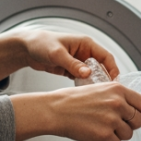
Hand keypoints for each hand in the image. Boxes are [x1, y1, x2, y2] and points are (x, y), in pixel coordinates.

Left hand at [0, 29, 120, 83]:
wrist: (26, 48)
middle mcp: (85, 52)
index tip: (114, 82)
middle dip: (105, 79)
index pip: (106, 56)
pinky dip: (85, 86)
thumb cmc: (41, 44)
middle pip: (102, 67)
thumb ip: (73, 64)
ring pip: (93, 75)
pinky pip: (83, 79)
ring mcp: (79, 62)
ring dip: (95, 84)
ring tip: (96, 96)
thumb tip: (88, 74)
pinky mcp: (72, 70)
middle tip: (106, 93)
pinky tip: (84, 94)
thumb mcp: (57, 54)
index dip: (113, 69)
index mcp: (86, 44)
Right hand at [11, 82, 140, 140]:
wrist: (55, 110)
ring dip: (118, 135)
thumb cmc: (73, 100)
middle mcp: (117, 103)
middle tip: (118, 126)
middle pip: (139, 121)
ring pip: (128, 134)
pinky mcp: (104, 135)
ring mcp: (111, 120)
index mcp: (118, 89)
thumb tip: (131, 108)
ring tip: (103, 129)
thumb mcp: (99, 89)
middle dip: (130, 125)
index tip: (135, 117)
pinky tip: (97, 135)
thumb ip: (117, 96)